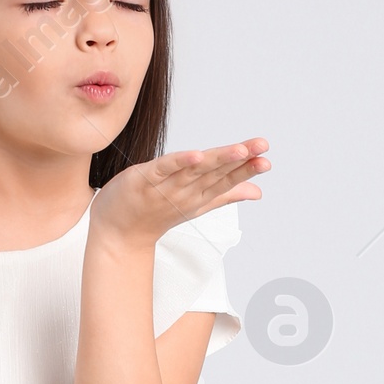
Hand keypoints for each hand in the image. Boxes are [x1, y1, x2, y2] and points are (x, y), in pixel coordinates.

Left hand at [93, 140, 268, 246]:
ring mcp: (166, 187)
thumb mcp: (195, 204)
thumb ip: (226, 196)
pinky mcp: (144, 179)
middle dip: (240, 162)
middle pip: (216, 174)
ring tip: (239, 150)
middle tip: (263, 150)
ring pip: (196, 170)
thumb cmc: (155, 214)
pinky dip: (180, 162)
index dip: (247, 170)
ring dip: (218, 160)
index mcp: (199, 196)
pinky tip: (196, 154)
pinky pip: (164, 169)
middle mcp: (186, 193)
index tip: (266, 160)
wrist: (117, 233)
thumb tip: (256, 192)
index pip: (227, 180)